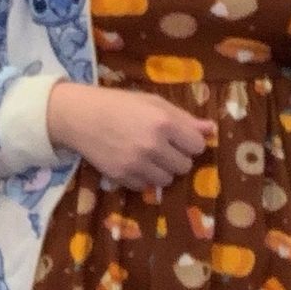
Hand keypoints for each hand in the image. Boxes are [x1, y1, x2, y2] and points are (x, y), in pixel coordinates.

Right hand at [47, 81, 215, 191]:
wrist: (79, 117)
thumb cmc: (119, 104)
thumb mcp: (153, 102)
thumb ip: (183, 117)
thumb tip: (211, 129)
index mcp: (164, 122)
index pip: (198, 146)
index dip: (190, 142)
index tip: (179, 138)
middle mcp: (153, 145)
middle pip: (185, 166)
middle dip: (177, 158)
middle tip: (163, 148)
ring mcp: (137, 164)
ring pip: (167, 180)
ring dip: (162, 171)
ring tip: (148, 157)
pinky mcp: (122, 177)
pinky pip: (146, 187)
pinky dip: (143, 178)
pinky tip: (133, 163)